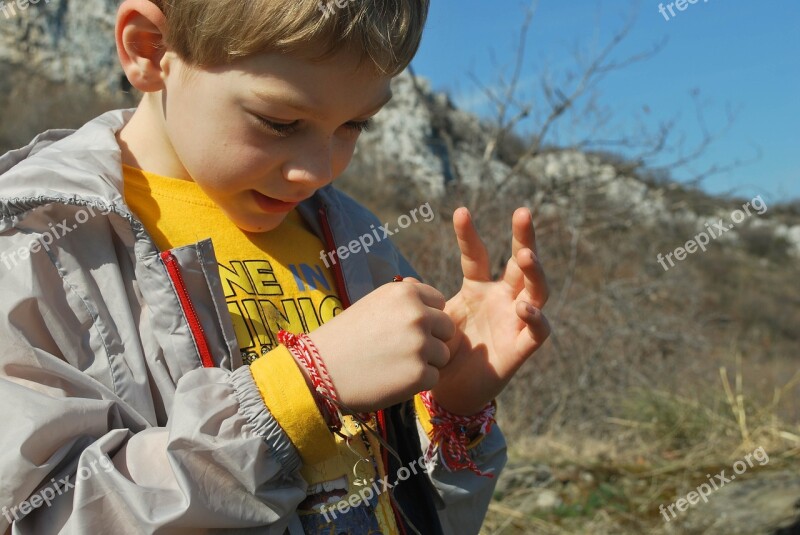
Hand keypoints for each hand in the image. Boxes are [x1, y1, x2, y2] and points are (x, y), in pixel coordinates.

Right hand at [307, 280, 454, 412]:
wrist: (319, 369)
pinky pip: (433, 377)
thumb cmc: (345, 337)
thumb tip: (419, 285)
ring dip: (424, 362)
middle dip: (431, 339)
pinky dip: (416, 382)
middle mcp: (417, 315)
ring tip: (393, 364)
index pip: (439, 302)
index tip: (403, 328)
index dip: (426, 317)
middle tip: (400, 349)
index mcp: (405, 292)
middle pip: (447, 328)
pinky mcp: (419, 374)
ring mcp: (420, 345)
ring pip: (442, 355)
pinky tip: (392, 379)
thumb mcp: (373, 303)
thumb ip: (401, 296)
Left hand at [432, 207, 550, 414]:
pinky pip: (538, 330)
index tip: (460, 212)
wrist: (449, 391)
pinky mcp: (521, 347)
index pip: (477, 255)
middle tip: (523, 212)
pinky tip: (524, 307)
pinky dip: (535, 318)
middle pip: (520, 263)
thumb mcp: (431, 321)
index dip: (469, 235)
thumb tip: (404, 281)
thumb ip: (423, 301)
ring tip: (526, 256)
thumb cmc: (442, 352)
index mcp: (478, 288)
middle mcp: (502, 299)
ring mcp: (515, 320)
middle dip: (524, 237)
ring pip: (537, 290)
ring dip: (534, 272)